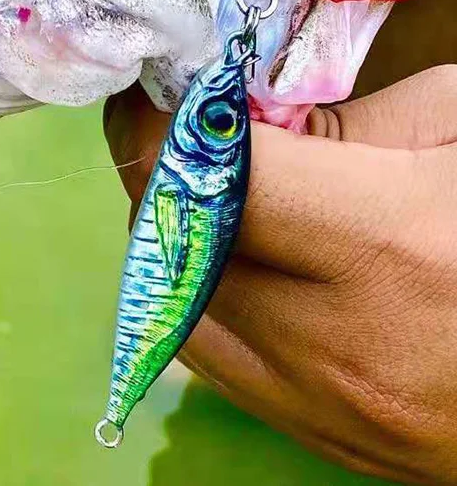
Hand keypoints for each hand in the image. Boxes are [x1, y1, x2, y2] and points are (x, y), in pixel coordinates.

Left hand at [105, 66, 456, 484]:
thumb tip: (233, 115)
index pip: (202, 177)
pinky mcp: (335, 446)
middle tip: (178, 132)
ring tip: (212, 195)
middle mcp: (344, 346)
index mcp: (387, 247)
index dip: (159, 122)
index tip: (151, 92)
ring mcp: (335, 412)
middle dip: (159, 175)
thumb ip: (336, 116)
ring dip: (172, 241)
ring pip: (171, 309)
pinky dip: (205, 300)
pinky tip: (244, 262)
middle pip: (172, 244)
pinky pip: (217, 361)